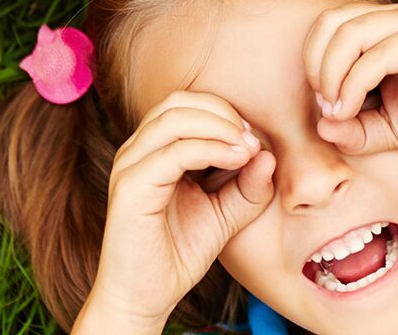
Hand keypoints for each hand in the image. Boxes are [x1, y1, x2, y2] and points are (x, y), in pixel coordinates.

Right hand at [88, 91, 275, 328]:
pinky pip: (174, 152)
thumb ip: (247, 187)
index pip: (187, 105)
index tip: (255, 140)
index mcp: (153, 150)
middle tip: (253, 139)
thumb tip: (268, 155)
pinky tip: (236, 160)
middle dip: (223, 112)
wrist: (146, 297)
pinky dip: (210, 148)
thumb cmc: (178, 253)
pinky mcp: (131, 187)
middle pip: (179, 102)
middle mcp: (136, 151)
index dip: (225, 113)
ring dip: (219, 126)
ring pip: (175, 118)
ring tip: (247, 148)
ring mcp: (130, 165)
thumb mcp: (224, 215)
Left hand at [305, 2, 397, 157]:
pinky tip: (351, 110)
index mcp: (383, 28)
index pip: (328, 26)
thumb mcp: (389, 129)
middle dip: (315, 63)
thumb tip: (321, 127)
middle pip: (331, 21)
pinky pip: (377, 54)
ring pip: (349, 31)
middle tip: (324, 104)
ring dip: (330, 73)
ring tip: (336, 109)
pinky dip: (354, 83)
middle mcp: (396, 18)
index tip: (322, 105)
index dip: (312, 62)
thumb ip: (354, 129)